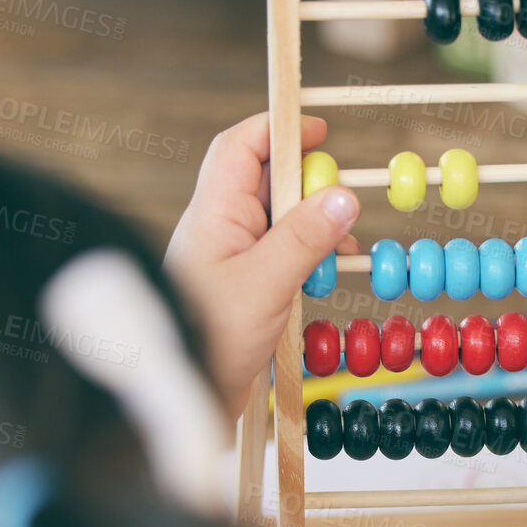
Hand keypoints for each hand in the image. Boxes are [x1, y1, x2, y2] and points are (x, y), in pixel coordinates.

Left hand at [165, 113, 358, 418]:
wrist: (182, 397)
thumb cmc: (211, 337)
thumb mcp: (266, 283)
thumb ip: (305, 238)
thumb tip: (344, 196)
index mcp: (213, 213)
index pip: (241, 147)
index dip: (279, 129)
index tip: (321, 130)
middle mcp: (218, 228)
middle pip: (264, 180)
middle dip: (307, 184)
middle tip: (340, 202)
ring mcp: (229, 258)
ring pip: (277, 220)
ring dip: (313, 225)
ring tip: (343, 245)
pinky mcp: (241, 288)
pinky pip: (279, 254)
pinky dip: (307, 255)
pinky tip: (327, 273)